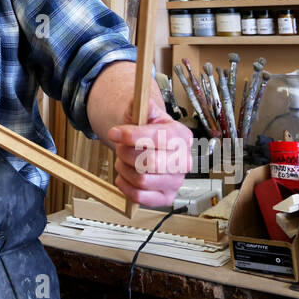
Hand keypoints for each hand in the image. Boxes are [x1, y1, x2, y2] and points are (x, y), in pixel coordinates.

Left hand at [104, 91, 192, 208]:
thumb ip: (141, 105)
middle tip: (120, 148)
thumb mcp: (144, 113)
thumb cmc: (147, 131)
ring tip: (124, 161)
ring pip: (142, 180)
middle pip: (149, 162)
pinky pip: (139, 197)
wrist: (149, 146)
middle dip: (126, 153)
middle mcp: (183, 160)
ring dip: (124, 169)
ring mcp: (176, 181)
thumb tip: (142, 102)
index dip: (132, 136)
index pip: (159, 138)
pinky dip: (125, 185)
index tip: (114, 132)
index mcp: (181, 136)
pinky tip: (124, 175)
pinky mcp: (166, 197)